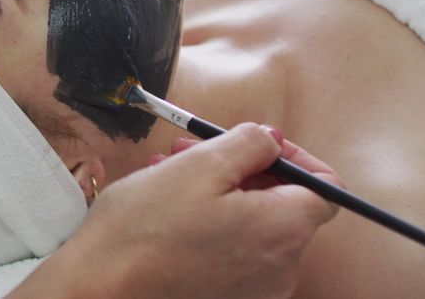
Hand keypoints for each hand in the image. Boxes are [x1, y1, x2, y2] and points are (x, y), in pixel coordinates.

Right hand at [10, 123, 340, 298]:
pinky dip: (211, 225)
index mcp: (285, 228)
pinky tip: (169, 210)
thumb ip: (248, 144)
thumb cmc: (145, 229)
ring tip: (168, 176)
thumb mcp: (199, 165)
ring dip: (219, 193)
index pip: (324, 185)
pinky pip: (234, 252)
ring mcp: (257, 289)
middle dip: (242, 170)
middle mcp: (283, 267)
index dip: (293, 156)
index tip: (256, 145)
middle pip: (283, 204)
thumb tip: (272, 140)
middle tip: (194, 151)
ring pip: (252, 225)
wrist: (100, 290)